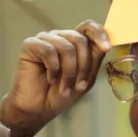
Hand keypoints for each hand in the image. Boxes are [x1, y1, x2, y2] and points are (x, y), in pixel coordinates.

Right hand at [0, 20, 110, 136]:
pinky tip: (50, 78)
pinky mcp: (30, 44)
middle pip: (80, 39)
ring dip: (69, 73)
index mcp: (74, 42)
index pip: (89, 27)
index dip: (99, 34)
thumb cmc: (63, 93)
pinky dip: (53, 69)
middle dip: (83, 66)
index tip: (106, 48)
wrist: (41, 108)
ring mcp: (45, 39)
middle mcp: (60, 37)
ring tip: (64, 87)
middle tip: (79, 86)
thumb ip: (95, 59)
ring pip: (66, 47)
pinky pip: (49, 50)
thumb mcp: (86, 77)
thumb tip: (106, 44)